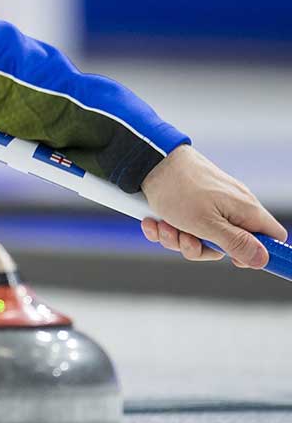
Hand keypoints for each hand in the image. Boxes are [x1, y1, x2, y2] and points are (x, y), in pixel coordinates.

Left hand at [140, 144, 286, 268]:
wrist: (149, 161)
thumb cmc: (179, 190)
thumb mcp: (207, 224)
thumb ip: (236, 243)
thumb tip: (263, 259)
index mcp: (245, 210)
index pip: (273, 236)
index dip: (258, 253)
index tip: (234, 260)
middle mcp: (231, 207)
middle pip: (227, 244)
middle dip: (200, 248)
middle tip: (185, 238)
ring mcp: (210, 204)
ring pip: (199, 238)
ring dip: (177, 238)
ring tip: (165, 226)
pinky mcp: (188, 203)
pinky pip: (181, 226)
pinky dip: (166, 228)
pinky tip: (154, 222)